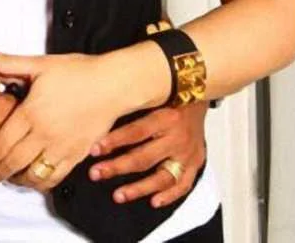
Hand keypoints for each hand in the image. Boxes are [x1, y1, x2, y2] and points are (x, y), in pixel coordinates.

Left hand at [0, 46, 121, 192]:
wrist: (113, 84)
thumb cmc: (78, 71)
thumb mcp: (40, 63)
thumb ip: (7, 62)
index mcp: (31, 112)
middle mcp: (44, 134)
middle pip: (12, 161)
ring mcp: (61, 147)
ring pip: (32, 174)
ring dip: (16, 179)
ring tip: (8, 177)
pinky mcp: (77, 155)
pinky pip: (54, 177)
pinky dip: (40, 183)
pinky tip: (33, 179)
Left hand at [89, 103, 208, 207]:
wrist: (201, 92)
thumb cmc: (169, 95)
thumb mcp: (152, 95)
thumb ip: (132, 107)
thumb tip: (100, 118)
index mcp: (166, 117)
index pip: (136, 132)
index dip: (114, 141)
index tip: (93, 150)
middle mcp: (178, 137)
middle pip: (145, 158)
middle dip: (117, 167)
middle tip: (95, 174)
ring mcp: (188, 153)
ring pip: (163, 177)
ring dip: (139, 188)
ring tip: (118, 195)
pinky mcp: (196, 163)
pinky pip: (183, 184)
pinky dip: (169, 196)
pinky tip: (153, 201)